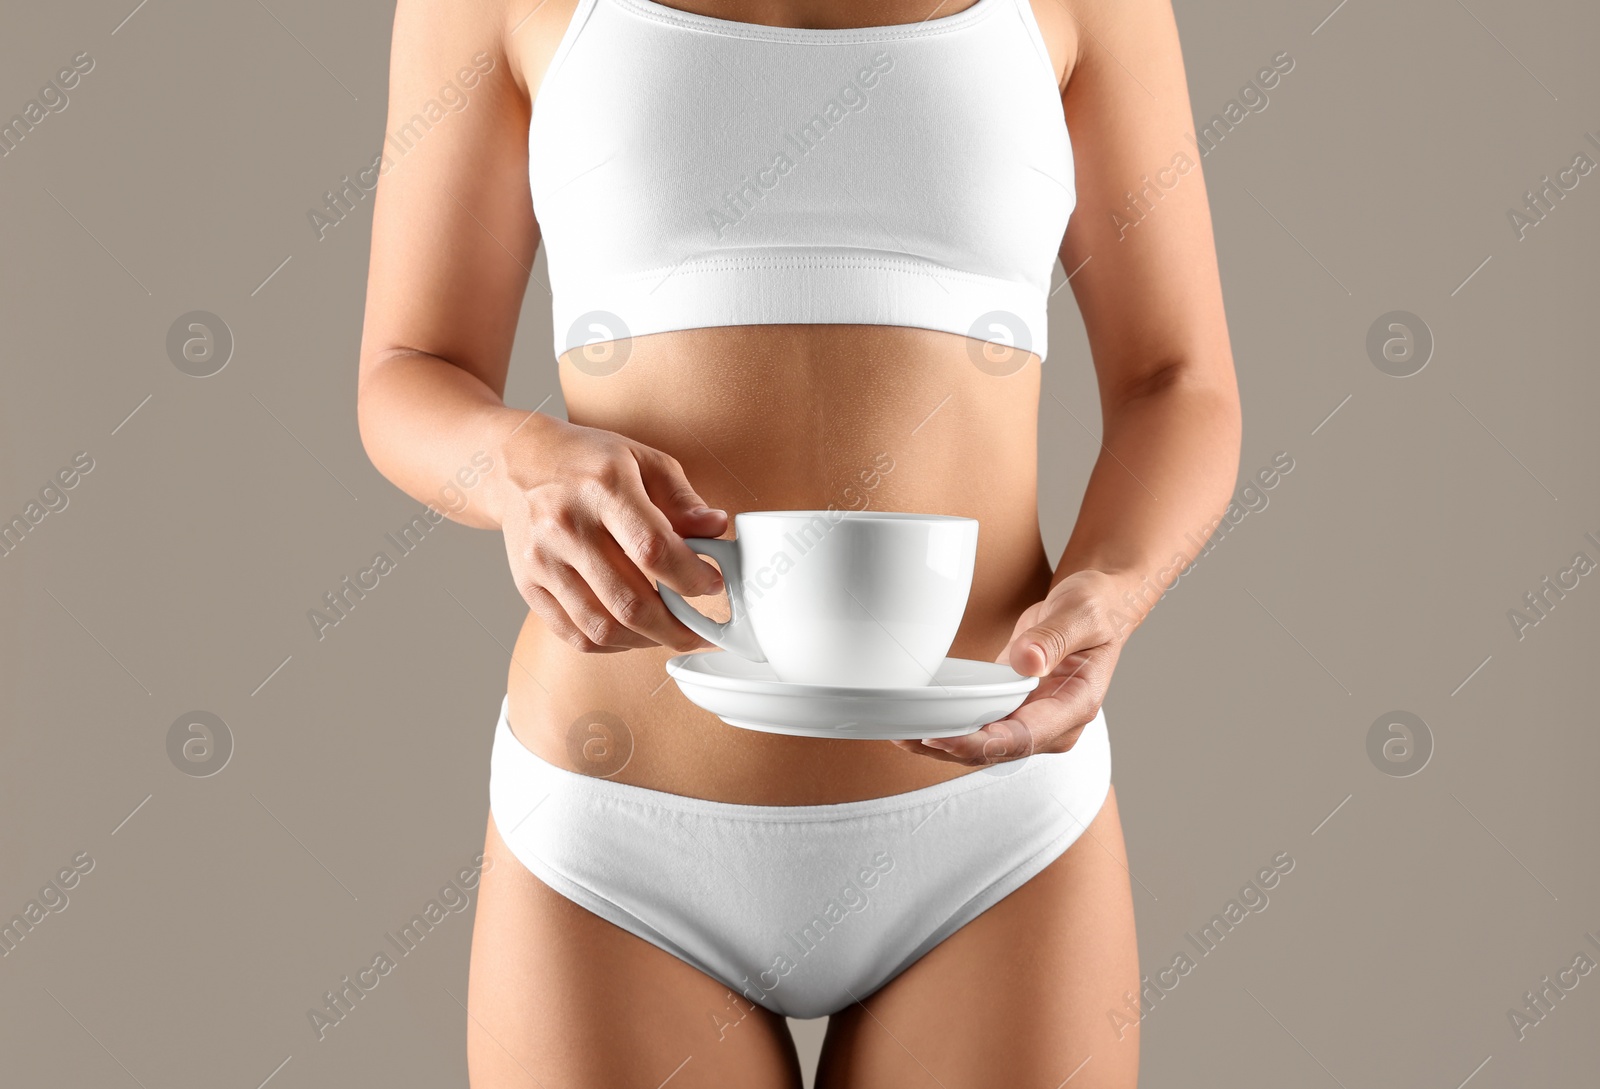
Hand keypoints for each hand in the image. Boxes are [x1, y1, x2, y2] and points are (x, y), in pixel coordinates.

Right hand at [493, 414, 728, 652]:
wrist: (516, 463)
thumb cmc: (588, 462)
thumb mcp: (642, 460)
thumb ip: (682, 499)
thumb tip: (716, 530)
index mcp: (603, 487)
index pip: (653, 549)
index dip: (691, 578)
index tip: (713, 585)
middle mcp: (566, 525)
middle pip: (629, 600)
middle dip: (677, 627)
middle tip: (700, 630)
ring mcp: (542, 559)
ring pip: (602, 627)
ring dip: (646, 641)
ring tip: (669, 633)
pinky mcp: (527, 585)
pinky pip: (574, 634)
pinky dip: (612, 644)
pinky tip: (633, 634)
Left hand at [895, 569, 1134, 765]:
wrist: (1096, 605)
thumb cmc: (1094, 607)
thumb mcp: (1081, 613)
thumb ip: (1054, 638)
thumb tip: (1026, 663)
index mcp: (1075, 706)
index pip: (1024, 738)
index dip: (981, 743)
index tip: (944, 737)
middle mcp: (1053, 724)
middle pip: (997, 750)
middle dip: (953, 748)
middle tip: (908, 737)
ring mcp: (1033, 719)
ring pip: (983, 745)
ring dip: (944, 744)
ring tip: (900, 735)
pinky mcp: (1014, 708)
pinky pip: (979, 726)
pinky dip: (950, 727)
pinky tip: (917, 723)